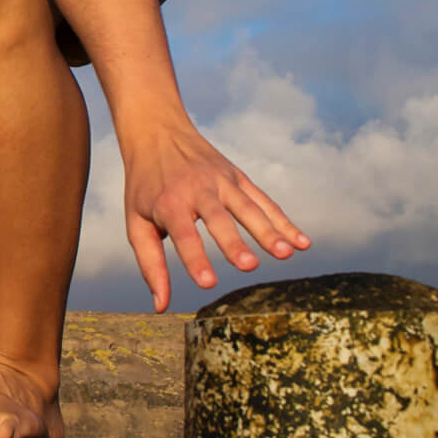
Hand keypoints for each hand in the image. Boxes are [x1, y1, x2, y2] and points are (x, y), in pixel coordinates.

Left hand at [123, 126, 309, 311]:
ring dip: (268, 230)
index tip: (208, 283)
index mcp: (168, 202)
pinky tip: (302, 242)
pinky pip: (264, 201)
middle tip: (249, 267)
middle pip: (218, 219)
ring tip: (285, 254)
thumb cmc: (145, 187)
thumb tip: (160, 305)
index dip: (195, 258)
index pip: (183, 234)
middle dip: (234, 242)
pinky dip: (283, 220)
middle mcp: (197, 189)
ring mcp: (221, 181)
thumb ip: (150, 263)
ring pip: (247, 207)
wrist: (157, 132)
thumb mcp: (136, 221)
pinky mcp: (238, 177)